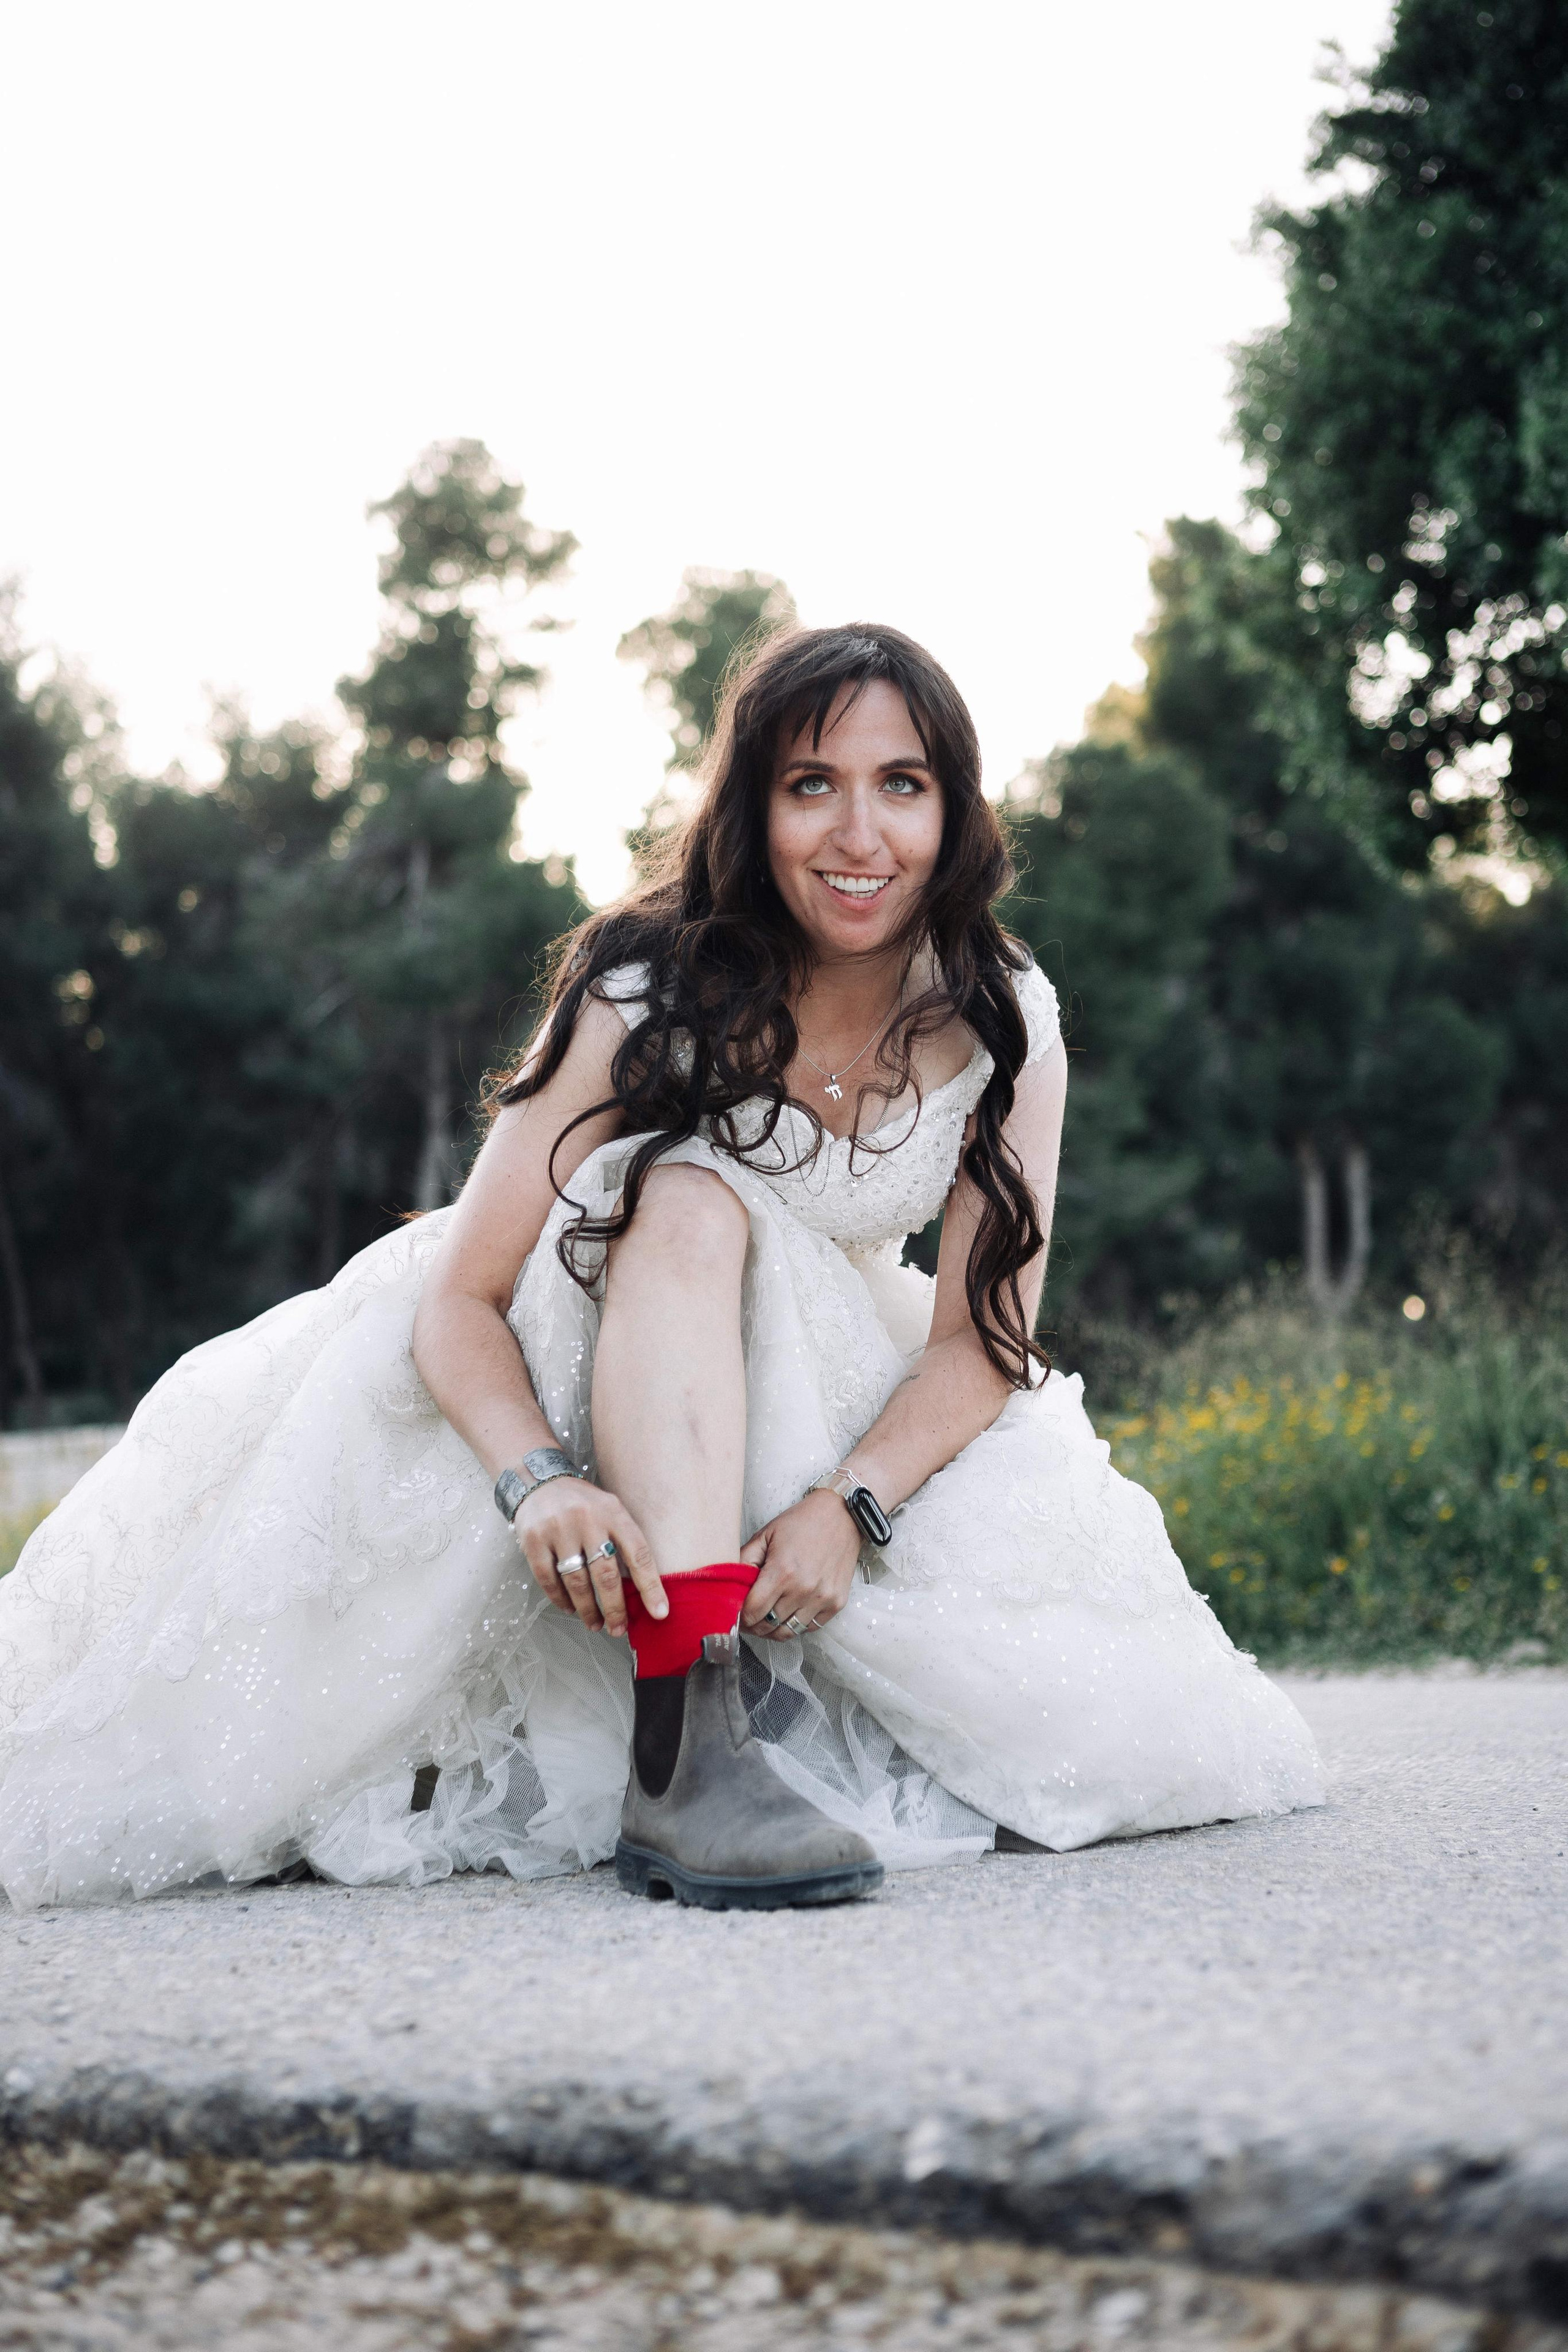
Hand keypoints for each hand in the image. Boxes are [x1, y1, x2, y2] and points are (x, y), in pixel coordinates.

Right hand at [511, 1477, 664, 1637]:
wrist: (538, 1480)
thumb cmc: (583, 1503)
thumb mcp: (610, 1510)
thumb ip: (623, 1541)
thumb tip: (639, 1588)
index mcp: (614, 1513)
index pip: (639, 1554)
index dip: (651, 1587)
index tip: (660, 1613)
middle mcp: (588, 1520)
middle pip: (606, 1575)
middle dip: (615, 1608)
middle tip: (619, 1629)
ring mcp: (559, 1530)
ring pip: (577, 1583)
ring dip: (588, 1610)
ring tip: (595, 1623)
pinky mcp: (534, 1540)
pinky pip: (549, 1580)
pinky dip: (561, 1600)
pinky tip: (570, 1609)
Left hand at [740, 1489, 860, 1639]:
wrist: (842, 1515)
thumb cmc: (802, 1522)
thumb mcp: (766, 1535)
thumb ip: (744, 1560)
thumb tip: (728, 1586)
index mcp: (782, 1572)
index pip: (752, 1612)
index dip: (740, 1617)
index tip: (737, 1614)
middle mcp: (803, 1589)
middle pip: (768, 1626)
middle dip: (754, 1625)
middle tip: (749, 1619)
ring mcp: (822, 1598)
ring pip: (788, 1632)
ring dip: (774, 1629)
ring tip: (767, 1618)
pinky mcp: (836, 1603)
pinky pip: (809, 1628)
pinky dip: (796, 1624)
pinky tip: (789, 1612)